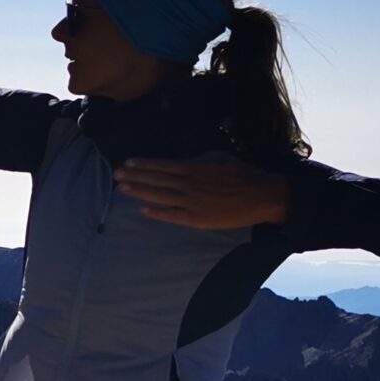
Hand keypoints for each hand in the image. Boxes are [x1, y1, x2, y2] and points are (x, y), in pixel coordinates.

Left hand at [114, 156, 292, 228]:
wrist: (263, 196)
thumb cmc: (247, 177)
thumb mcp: (224, 163)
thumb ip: (205, 165)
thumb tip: (194, 163)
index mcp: (197, 169)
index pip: (164, 166)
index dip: (145, 165)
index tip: (129, 162)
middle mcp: (190, 184)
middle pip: (157, 179)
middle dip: (135, 176)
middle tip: (116, 173)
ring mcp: (192, 202)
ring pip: (160, 195)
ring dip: (140, 191)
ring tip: (122, 188)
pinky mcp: (198, 218)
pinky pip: (173, 215)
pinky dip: (157, 213)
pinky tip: (143, 210)